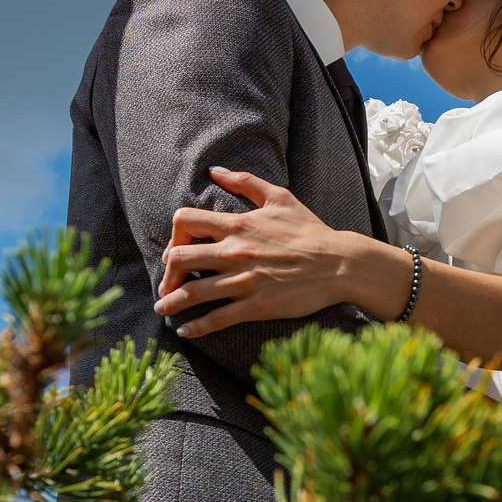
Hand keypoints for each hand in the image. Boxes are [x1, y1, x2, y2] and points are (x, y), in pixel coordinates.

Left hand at [154, 168, 401, 337]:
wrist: (339, 263)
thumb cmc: (309, 230)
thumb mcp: (279, 197)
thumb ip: (244, 181)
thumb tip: (214, 170)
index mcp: (238, 225)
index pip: (185, 222)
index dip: (173, 236)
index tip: (175, 251)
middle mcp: (235, 253)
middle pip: (179, 259)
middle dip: (166, 274)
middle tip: (166, 284)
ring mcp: (244, 281)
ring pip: (192, 293)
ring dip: (171, 303)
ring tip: (162, 309)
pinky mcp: (256, 306)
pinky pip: (217, 319)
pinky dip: (196, 327)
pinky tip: (185, 332)